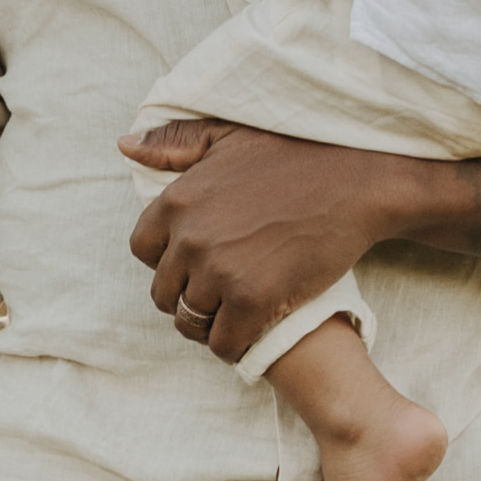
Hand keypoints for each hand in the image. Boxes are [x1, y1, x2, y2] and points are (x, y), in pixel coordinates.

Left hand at [121, 119, 414, 362]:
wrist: (355, 183)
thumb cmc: (294, 155)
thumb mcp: (227, 136)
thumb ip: (175, 143)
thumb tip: (125, 145)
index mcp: (177, 201)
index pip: (143, 250)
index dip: (168, 259)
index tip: (197, 261)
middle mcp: (190, 238)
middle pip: (164, 291)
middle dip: (188, 294)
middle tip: (220, 293)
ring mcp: (220, 271)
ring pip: (189, 320)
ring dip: (208, 323)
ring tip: (233, 315)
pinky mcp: (252, 300)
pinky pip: (223, 342)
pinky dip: (233, 344)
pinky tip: (251, 331)